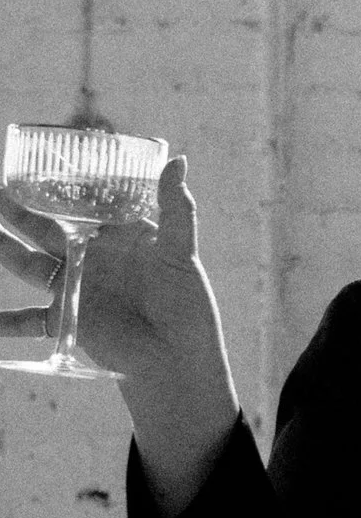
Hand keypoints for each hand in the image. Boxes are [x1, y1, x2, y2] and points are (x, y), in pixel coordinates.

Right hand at [0, 156, 239, 511]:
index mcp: (115, 239)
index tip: (30, 165)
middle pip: (44, 230)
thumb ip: (176, 210)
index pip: (81, 207)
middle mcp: (90, 260)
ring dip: (2, 249)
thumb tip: (177, 160)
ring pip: (26, 264)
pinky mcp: (65, 320)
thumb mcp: (180, 254)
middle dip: (15, 211)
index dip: (57, 188)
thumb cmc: (186, 305)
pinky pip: (25, 320)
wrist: (175, 358)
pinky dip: (4, 322)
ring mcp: (74, 289)